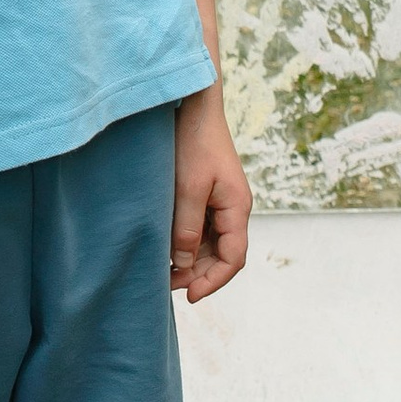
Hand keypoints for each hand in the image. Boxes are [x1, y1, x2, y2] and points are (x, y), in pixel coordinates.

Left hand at [171, 91, 250, 302]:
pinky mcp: (206, 193)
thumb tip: (185, 266)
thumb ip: (187, 229)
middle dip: (199, 275)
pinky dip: (187, 243)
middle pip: (223, 255)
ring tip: (163, 272)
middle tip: (166, 286)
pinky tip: (167, 248)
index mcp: (237, 207)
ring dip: (192, 261)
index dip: (214, 282)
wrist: (193, 104)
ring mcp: (220, 201)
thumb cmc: (193, 142)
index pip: (234, 259)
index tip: (189, 297)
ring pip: (211, 244)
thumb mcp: (188, 188)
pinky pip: (202, 228)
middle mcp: (233, 208)